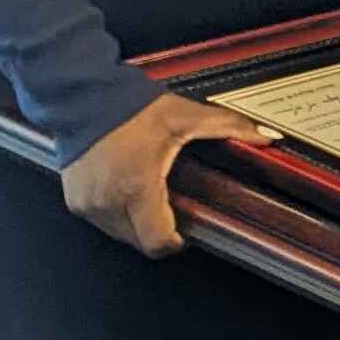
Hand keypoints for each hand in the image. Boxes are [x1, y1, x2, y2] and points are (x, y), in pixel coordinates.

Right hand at [62, 93, 279, 258]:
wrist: (83, 98)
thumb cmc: (131, 108)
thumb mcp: (184, 116)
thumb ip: (227, 127)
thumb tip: (265, 137)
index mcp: (137, 187)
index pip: (157, 242)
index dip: (176, 242)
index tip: (187, 232)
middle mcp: (108, 202)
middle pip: (141, 242)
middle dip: (160, 231)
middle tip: (172, 206)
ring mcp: (88, 204)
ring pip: (121, 236)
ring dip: (138, 224)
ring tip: (148, 195)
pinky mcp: (75, 201)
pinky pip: (102, 222)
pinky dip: (117, 214)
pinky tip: (126, 189)